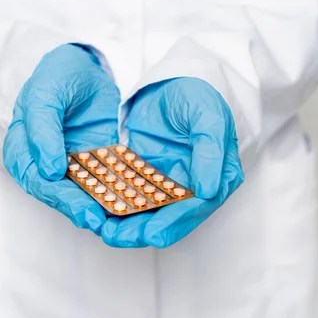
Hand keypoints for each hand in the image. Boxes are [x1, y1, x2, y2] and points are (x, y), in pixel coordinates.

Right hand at [3, 44, 118, 232]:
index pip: (33, 177)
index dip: (53, 193)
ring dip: (96, 206)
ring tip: (115, 219)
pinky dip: (114, 192)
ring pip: (80, 192)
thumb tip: (47, 169)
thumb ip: (43, 128)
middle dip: (77, 207)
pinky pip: (103, 182)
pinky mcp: (95, 163)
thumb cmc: (57, 76)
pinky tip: (130, 202)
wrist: (86, 66)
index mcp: (22, 148)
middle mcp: (43, 162)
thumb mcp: (46, 94)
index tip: (75, 201)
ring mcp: (70, 165)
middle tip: (97, 219)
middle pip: (56, 192)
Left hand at [101, 77, 243, 247]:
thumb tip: (208, 190)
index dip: (175, 222)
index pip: (198, 207)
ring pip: (150, 213)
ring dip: (128, 224)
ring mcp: (170, 183)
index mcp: (218, 175)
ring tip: (104, 230)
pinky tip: (99, 210)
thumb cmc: (195, 94)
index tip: (152, 233)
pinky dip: (118, 205)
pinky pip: (132, 196)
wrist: (168, 81)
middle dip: (145, 230)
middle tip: (118, 236)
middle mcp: (196, 186)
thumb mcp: (207, 115)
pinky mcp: (147, 177)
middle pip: (171, 218)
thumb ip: (210, 150)